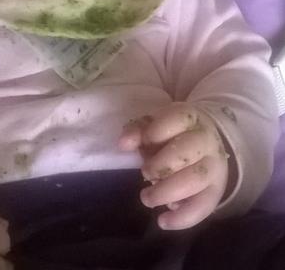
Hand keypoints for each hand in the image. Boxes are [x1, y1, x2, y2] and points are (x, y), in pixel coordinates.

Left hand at [119, 103, 229, 229]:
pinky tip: (163, 222)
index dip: (155, 133)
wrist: (208, 140)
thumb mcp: (155, 123)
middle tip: (144, 173)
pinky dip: (183, 218)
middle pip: (184, 153)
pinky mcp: (217, 190)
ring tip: (146, 198)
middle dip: (159, 166)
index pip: (176, 120)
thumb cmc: (173, 132)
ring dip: (166, 192)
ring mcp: (214, 166)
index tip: (142, 144)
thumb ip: (138, 130)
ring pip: (194, 180)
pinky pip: (204, 207)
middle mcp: (206, 141)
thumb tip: (124, 144)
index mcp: (189, 118)